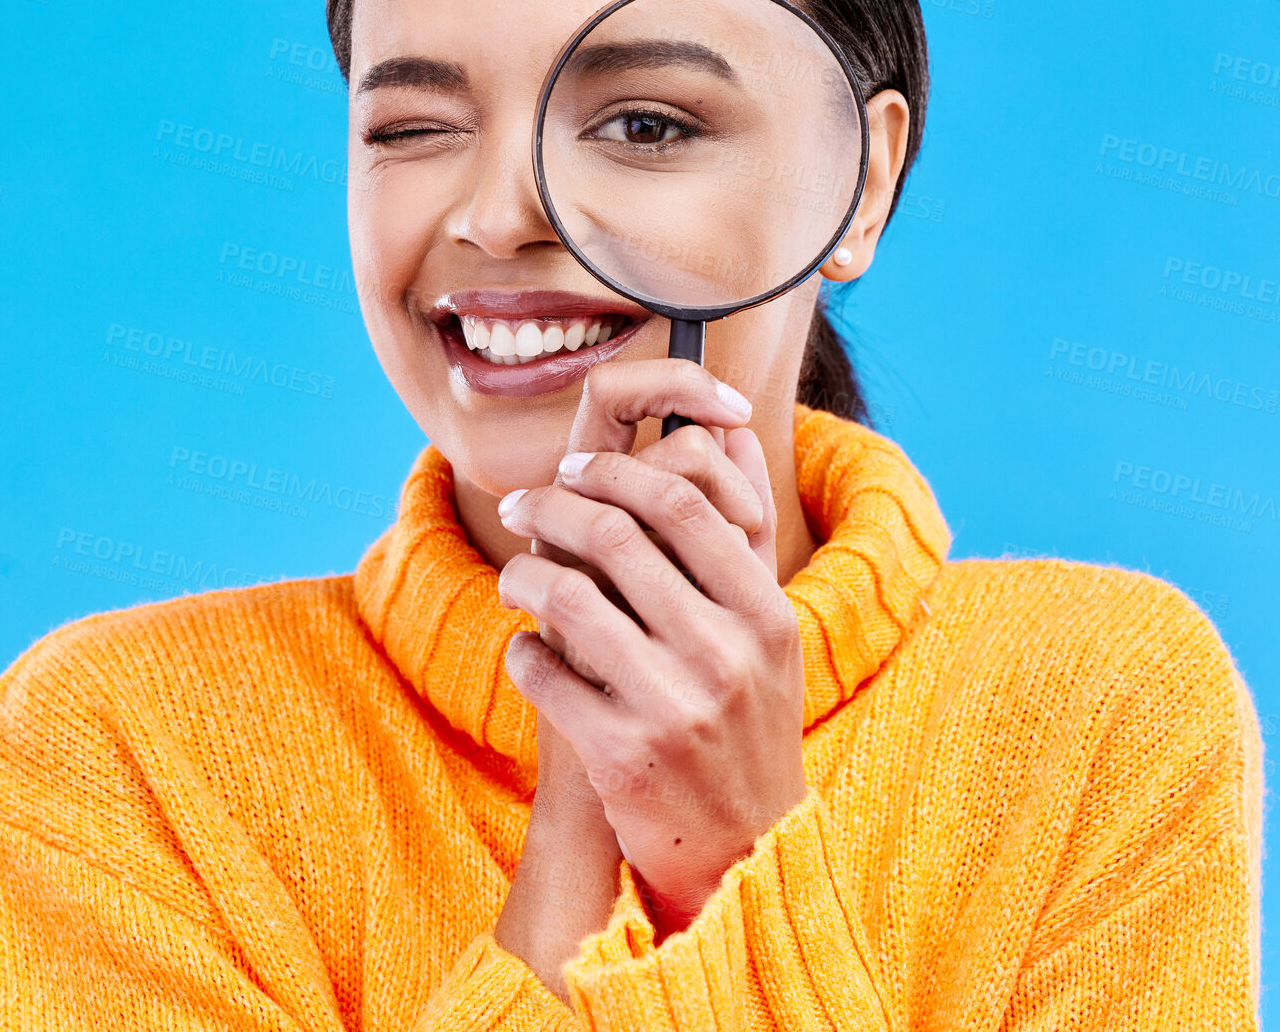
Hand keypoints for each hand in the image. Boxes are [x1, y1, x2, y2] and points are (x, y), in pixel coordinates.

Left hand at [499, 359, 807, 935]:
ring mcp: (674, 707)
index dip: (616, 472)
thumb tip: (728, 428)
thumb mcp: (766, 630)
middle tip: (519, 502)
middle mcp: (726, 654)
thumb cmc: (747, 720)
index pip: (682, 502)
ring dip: (522, 573)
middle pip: (617, 536)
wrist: (746, 852)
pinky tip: (528, 653)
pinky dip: (523, 651)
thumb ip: (747, 527)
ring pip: (568, 597)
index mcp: (766, 612)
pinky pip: (543, 672)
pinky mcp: (622, 756)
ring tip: (512, 575)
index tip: (573, 469)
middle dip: (551, 506)